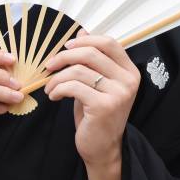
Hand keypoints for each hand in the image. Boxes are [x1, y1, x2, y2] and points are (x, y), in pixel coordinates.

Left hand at [43, 32, 139, 168]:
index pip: (109, 43)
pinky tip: (54, 96)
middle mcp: (128, 81)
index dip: (86, 40)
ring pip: (79, 70)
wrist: (102, 148)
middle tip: (49, 65)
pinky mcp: (104, 107)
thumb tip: (82, 31)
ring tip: (50, 87)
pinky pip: (74, 87)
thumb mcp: (96, 83)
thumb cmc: (97, 114)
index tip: (66, 47)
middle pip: (92, 53)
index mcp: (129, 72)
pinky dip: (58, 89)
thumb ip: (92, 60)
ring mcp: (118, 94)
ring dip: (57, 77)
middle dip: (64, 56)